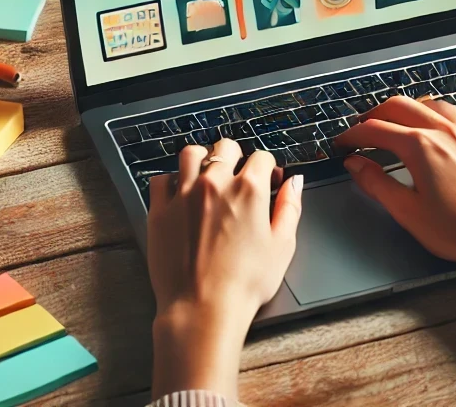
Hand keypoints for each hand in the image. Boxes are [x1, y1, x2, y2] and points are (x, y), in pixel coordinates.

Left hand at [146, 139, 302, 399]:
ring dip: (202, 159)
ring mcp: (184, 194)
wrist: (204, 307)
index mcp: (249, 189)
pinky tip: (178, 193)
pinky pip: (160, 180)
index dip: (267, 167)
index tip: (266, 178)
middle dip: (235, 155)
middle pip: (224, 148)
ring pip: (190, 154)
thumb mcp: (282, 246)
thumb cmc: (246, 282)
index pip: (261, 157)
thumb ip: (290, 208)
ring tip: (206, 175)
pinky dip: (170, 181)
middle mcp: (215, 183)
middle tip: (236, 173)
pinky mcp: (160, 211)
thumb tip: (295, 183)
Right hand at [335, 96, 455, 387]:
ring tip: (401, 121)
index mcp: (420, 146)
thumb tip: (355, 163)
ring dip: (413, 108)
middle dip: (378, 114)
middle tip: (364, 128)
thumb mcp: (406, 211)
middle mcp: (445, 131)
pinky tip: (448, 130)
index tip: (343, 143)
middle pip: (402, 106)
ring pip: (436, 105)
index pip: (375, 129)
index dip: (353, 134)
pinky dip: (450, 119)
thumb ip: (376, 182)